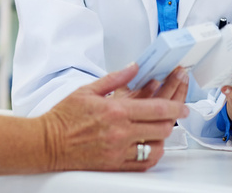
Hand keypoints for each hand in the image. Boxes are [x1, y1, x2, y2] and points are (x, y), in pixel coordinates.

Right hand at [42, 64, 188, 171]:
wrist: (47, 142)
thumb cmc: (64, 117)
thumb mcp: (89, 90)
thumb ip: (115, 78)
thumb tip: (134, 67)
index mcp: (116, 111)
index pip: (157, 109)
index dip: (176, 107)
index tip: (184, 106)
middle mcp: (120, 132)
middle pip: (161, 128)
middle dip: (173, 120)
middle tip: (177, 115)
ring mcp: (118, 150)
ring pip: (156, 147)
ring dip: (163, 138)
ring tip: (162, 129)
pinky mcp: (114, 164)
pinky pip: (143, 163)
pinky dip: (152, 154)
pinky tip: (152, 146)